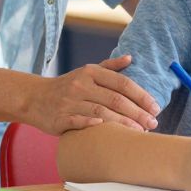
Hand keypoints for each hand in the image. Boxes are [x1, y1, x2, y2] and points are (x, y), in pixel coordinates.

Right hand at [29, 55, 159, 133]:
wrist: (34, 98)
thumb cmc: (67, 86)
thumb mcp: (87, 72)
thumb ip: (110, 66)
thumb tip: (131, 58)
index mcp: (91, 72)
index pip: (122, 83)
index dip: (141, 96)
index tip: (156, 108)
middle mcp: (81, 85)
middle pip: (115, 100)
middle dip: (138, 113)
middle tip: (153, 123)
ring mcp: (70, 102)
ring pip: (102, 112)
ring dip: (123, 123)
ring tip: (139, 132)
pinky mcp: (60, 119)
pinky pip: (79, 122)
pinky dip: (94, 125)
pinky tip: (110, 132)